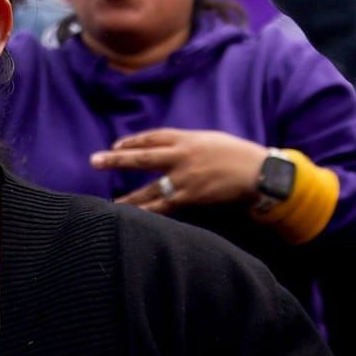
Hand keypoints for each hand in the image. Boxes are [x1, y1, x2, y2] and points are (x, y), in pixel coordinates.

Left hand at [92, 128, 269, 214]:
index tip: (116, 145)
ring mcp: (184, 178)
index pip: (153, 137)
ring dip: (127, 197)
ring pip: (148, 188)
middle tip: (94, 160)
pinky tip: (135, 218)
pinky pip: (163, 207)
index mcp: (189, 138)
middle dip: (116, 159)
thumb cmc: (241, 155)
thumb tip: (173, 152)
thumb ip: (191, 145)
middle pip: (142, 157)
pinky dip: (147, 213)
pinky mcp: (190, 197)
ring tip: (109, 204)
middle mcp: (182, 156)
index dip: (133, 141)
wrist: (260, 173)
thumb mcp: (213, 141)